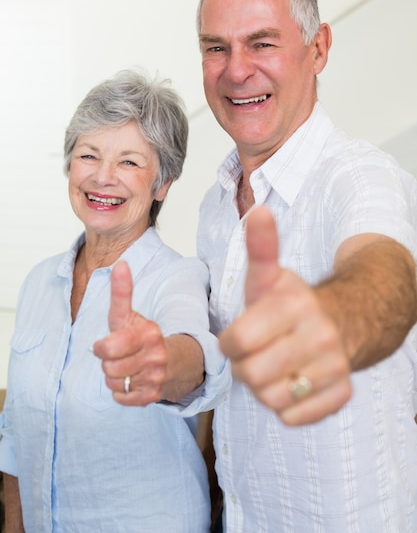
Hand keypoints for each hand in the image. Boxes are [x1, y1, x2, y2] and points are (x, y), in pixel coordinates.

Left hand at [93, 260, 167, 405]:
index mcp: (150, 333)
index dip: (102, 347)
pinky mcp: (153, 396)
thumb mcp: (130, 314)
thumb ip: (122, 292)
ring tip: (126, 367)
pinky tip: (131, 380)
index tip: (106, 343)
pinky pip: (121, 398)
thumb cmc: (143, 336)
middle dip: (108, 362)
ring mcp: (156, 378)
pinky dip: (121, 392)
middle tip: (119, 356)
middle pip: (108, 368)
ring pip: (114, 384)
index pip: (109, 347)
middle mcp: (156, 356)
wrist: (174, 361)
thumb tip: (120, 263)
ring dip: (114, 377)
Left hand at [219, 206, 351, 424]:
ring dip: (264, 388)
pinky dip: (286, 407)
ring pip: (271, 399)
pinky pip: (294, 418)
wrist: (344, 321)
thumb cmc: (291, 304)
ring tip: (274, 367)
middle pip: (250, 376)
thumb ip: (260, 249)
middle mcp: (319, 335)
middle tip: (257, 354)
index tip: (242, 334)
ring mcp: (335, 366)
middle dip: (245, 367)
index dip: (231, 342)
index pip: (235, 342)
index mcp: (294, 304)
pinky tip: (292, 382)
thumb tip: (258, 210)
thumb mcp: (270, 277)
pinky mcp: (342, 394)